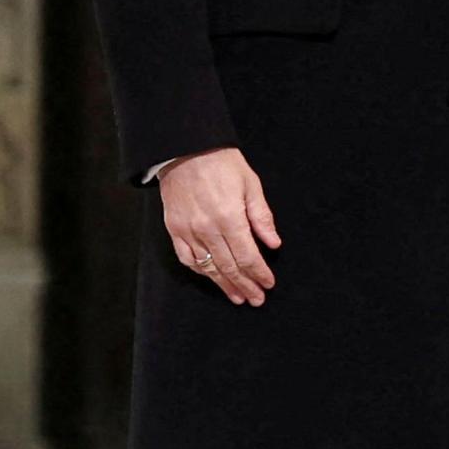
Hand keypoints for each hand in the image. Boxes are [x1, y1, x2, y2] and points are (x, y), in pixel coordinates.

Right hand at [155, 148, 280, 305]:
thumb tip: (274, 243)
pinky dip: (200, 271)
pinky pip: (187, 258)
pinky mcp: (174, 229)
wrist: (184, 148)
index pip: (248, 256)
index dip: (259, 273)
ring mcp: (188, 231)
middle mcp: (207, 229)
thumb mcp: (250, 184)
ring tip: (237, 297)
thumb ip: (261, 217)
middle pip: (229, 267)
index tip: (269, 284)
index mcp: (229, 218)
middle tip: (256, 299)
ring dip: (224, 285)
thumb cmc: (221, 163)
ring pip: (208, 267)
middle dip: (245, 286)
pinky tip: (211, 277)